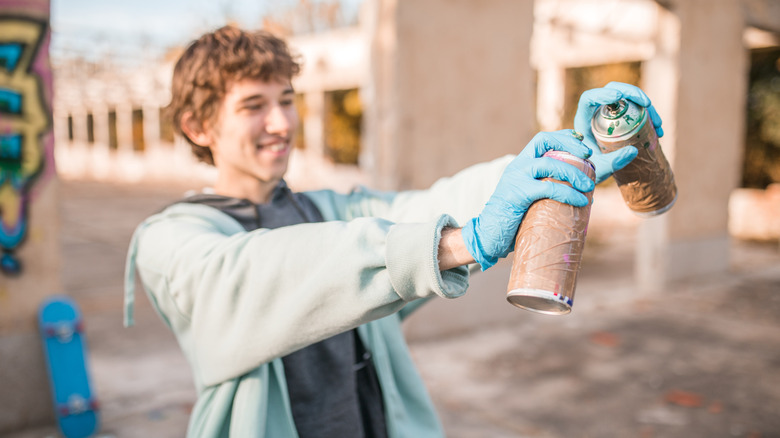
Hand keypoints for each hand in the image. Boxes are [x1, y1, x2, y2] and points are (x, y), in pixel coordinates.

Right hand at [461, 130, 595, 270]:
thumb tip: (584, 193)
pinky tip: (579, 201)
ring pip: (548, 164)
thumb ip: (551, 189)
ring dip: (572, 172)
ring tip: (588, 186)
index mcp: (521, 164)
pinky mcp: (518, 193)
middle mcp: (517, 166)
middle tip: (589, 155)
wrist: (490, 235)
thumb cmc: (515, 219)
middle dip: (569, 144)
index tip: (581, 141)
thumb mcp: (534, 197)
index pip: (542, 139)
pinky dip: (567, 193)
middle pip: (543, 141)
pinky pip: (548, 188)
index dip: (563, 136)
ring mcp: (516, 178)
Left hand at [574, 81, 663, 183]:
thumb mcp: (600, 168)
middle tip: (648, 104)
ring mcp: (610, 114)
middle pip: (612, 91)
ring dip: (645, 107)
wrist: (593, 174)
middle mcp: (596, 113)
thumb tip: (633, 150)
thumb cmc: (591, 171)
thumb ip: (613, 161)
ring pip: (627, 99)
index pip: (589, 98)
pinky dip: (649, 117)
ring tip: (658, 124)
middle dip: (632, 93)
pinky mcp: (622, 119)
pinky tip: (658, 130)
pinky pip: (636, 110)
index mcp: (583, 121)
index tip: (618, 97)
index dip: (602, 94)